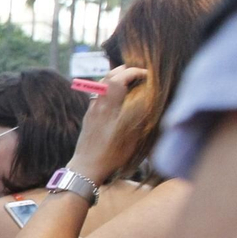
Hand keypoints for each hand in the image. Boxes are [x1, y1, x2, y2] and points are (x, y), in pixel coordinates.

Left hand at [69, 65, 151, 183]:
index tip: (147, 74)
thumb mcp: (132, 137)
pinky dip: (110, 87)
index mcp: (109, 107)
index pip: (119, 78)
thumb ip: (140, 115)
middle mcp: (98, 105)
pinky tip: (118, 94)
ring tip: (130, 79)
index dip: (134, 72)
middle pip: (108, 77)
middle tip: (139, 72)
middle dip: (124, 71)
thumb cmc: (111, 155)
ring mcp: (91, 109)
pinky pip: (98, 93)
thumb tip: (150, 98)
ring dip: (116, 78)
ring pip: (102, 84)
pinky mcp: (89, 116)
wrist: (86, 167)